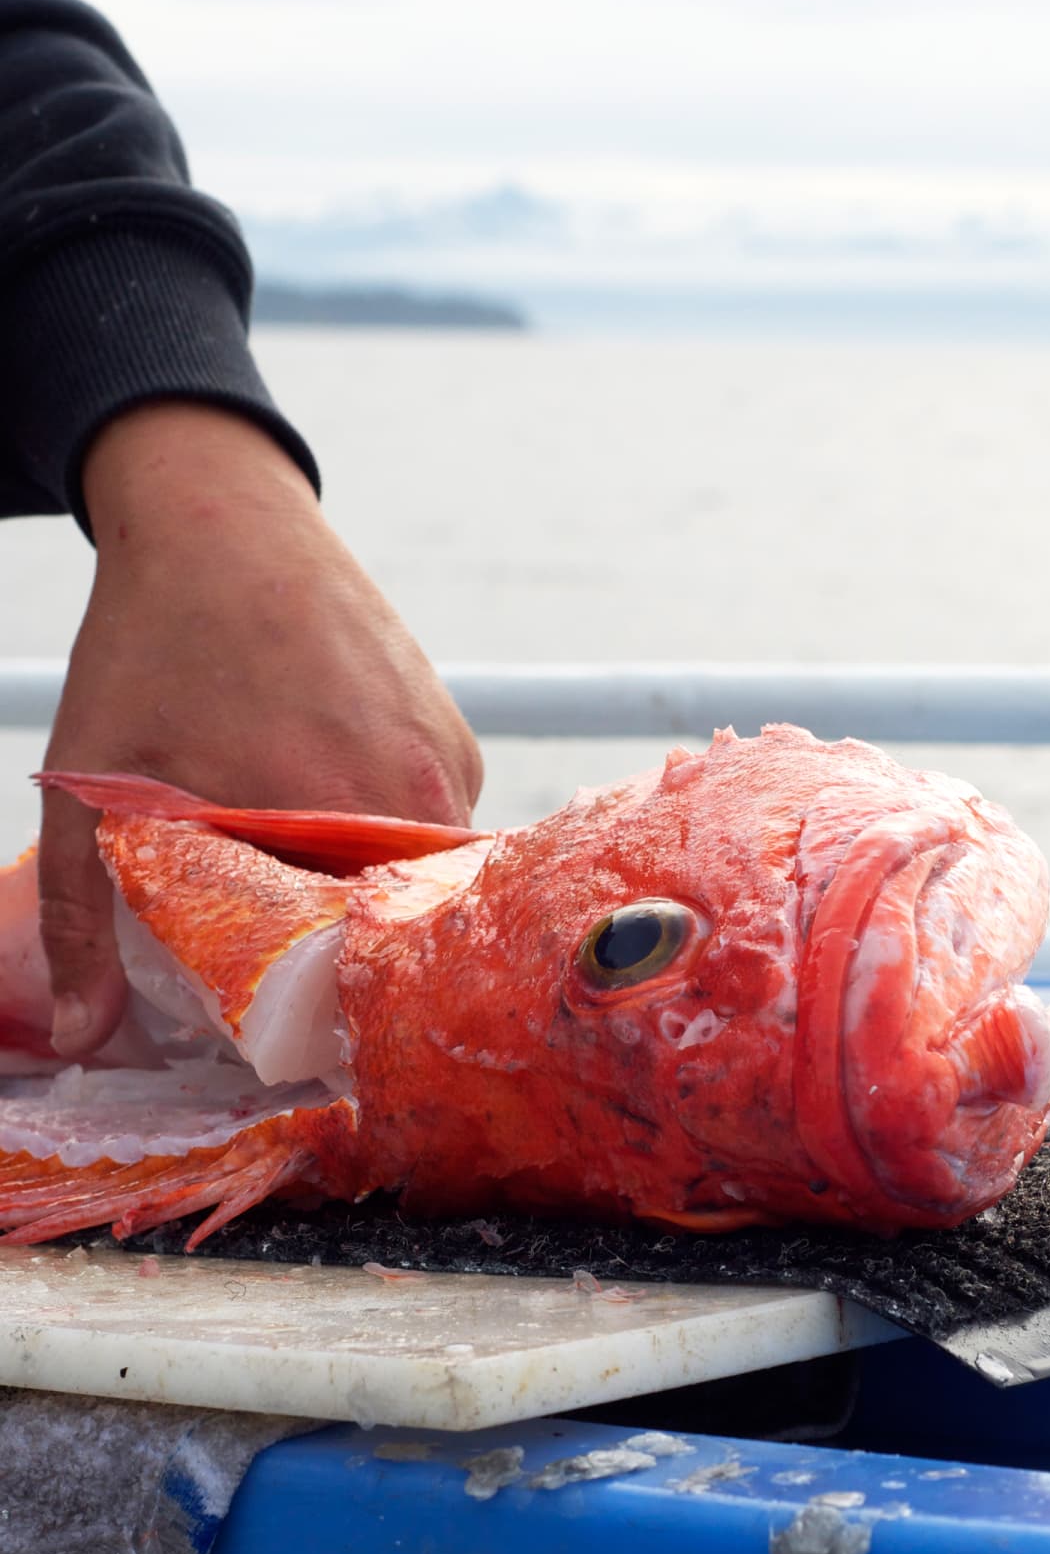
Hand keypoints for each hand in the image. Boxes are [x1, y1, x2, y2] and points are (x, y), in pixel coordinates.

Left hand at [41, 402, 482, 1054]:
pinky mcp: (461, 737)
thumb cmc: (153, 642)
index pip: (354, 962)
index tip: (271, 1019)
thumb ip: (83, 917)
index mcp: (335, 807)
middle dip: (339, 953)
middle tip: (274, 954)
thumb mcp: (95, 782)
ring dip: (362, 889)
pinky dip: (386, 836)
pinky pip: (436, 826)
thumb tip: (86, 1040)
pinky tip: (324, 802)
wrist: (220, 513)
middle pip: (395, 926)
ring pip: (419, 877)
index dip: (314, 1005)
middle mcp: (420, 789)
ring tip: (296, 870)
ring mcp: (453, 761)